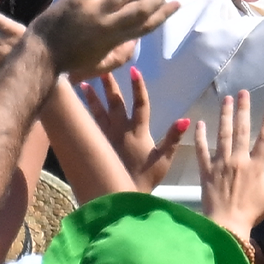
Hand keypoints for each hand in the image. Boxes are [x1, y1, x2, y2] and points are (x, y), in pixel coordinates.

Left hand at [30, 0, 179, 73]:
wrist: (42, 55)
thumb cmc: (70, 62)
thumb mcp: (99, 65)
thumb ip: (119, 56)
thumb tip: (135, 44)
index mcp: (116, 40)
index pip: (146, 26)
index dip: (164, 14)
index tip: (177, 3)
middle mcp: (110, 25)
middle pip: (141, 8)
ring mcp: (95, 11)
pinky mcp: (79, 0)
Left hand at [81, 68, 186, 192]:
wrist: (121, 195)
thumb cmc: (147, 178)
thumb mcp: (164, 159)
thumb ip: (173, 138)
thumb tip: (185, 120)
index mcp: (138, 132)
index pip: (140, 104)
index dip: (138, 87)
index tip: (134, 70)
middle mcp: (121, 131)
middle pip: (116, 103)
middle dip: (110, 85)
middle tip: (103, 68)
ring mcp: (107, 137)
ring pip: (98, 112)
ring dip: (92, 97)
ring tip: (85, 82)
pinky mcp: (98, 145)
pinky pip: (89, 125)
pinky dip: (84, 113)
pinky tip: (77, 106)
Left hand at [197, 92, 263, 236]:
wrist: (226, 226)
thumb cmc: (251, 214)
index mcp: (256, 166)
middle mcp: (238, 160)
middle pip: (241, 130)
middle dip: (243, 110)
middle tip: (243, 93)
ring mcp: (221, 164)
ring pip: (223, 135)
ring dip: (224, 115)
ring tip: (226, 99)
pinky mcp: (206, 171)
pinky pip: (202, 150)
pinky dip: (200, 136)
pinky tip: (199, 123)